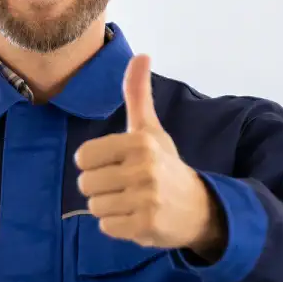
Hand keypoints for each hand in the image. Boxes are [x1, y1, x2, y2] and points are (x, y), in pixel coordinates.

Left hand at [73, 54, 224, 255]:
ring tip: (133, 202)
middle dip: (102, 188)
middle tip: (127, 186)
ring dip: (110, 208)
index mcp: (139, 142)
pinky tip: (137, 217)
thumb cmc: (166, 165)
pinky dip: (118, 226)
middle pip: (85, 184)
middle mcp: (143, 168)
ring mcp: (146, 198)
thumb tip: (140, 54)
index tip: (117, 165)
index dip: (95, 164)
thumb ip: (137, 94)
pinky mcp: (146, 225)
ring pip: (95, 207)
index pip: (83, 157)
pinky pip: (106, 227)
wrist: (199, 207)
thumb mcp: (150, 129)